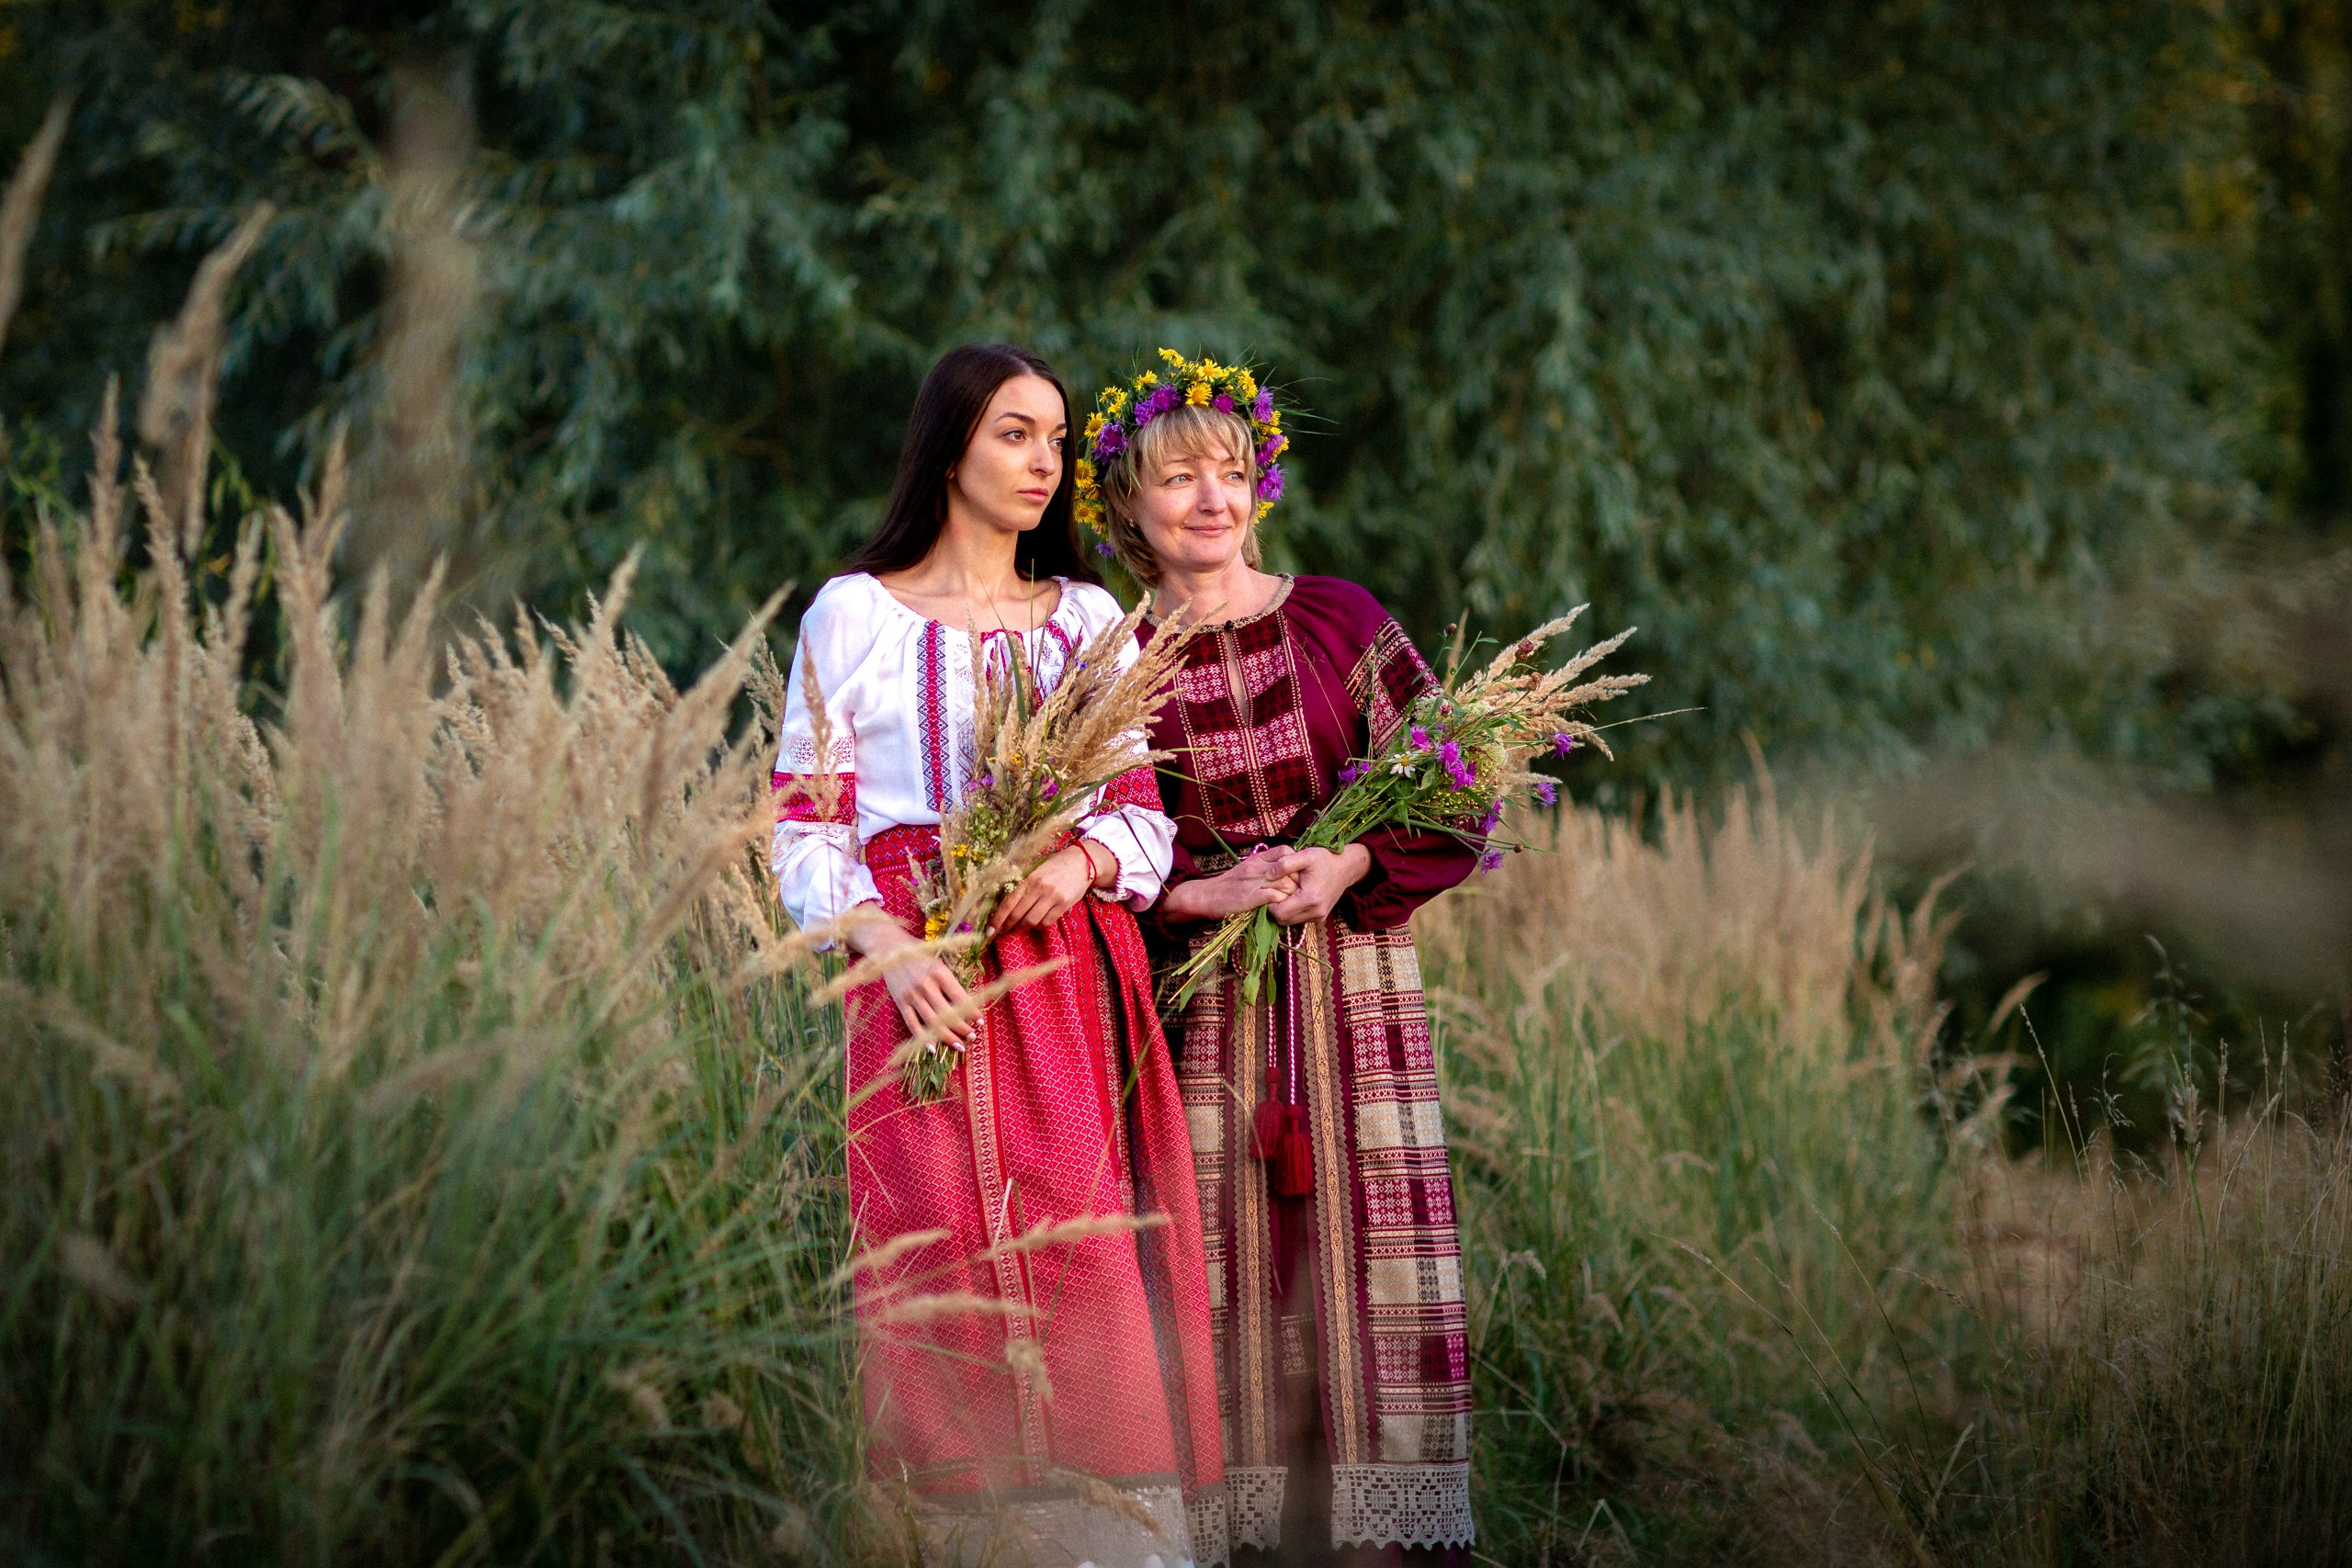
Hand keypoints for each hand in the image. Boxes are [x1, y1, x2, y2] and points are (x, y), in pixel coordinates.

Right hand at [849, 908, 975, 1043]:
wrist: (890, 948)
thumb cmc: (920, 954)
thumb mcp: (939, 960)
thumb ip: (951, 980)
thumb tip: (968, 1002)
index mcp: (940, 972)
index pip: (960, 998)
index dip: (972, 1012)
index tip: (980, 1022)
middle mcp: (926, 984)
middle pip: (948, 1013)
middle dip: (962, 1028)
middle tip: (972, 1037)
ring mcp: (912, 994)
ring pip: (932, 1022)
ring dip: (947, 1036)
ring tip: (960, 1046)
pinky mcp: (900, 1001)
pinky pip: (912, 1024)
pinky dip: (922, 1038)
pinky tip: (933, 1048)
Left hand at [989, 843, 1099, 932]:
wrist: (1082, 862)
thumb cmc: (1054, 865)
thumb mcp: (1035, 869)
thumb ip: (1022, 884)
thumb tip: (1003, 905)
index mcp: (1028, 878)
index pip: (1008, 903)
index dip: (997, 919)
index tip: (989, 930)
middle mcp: (1039, 887)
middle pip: (1017, 914)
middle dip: (1007, 926)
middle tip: (1003, 931)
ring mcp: (1053, 896)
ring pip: (1032, 921)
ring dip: (1023, 926)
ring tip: (1021, 925)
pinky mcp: (1064, 904)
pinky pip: (1047, 922)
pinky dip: (1039, 925)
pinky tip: (1037, 921)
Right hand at [1158, 845, 1299, 921]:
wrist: (1206, 896)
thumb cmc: (1227, 885)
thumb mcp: (1246, 869)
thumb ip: (1263, 867)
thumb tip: (1284, 872)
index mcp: (1257, 859)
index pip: (1285, 851)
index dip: (1295, 862)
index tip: (1296, 875)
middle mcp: (1258, 867)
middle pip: (1290, 869)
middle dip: (1298, 881)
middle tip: (1300, 892)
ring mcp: (1255, 882)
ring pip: (1286, 883)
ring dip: (1293, 894)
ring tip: (1293, 902)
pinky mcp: (1251, 898)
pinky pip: (1275, 897)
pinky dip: (1282, 903)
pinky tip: (1281, 908)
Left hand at [1267, 843, 1372, 925]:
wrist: (1346, 868)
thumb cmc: (1325, 860)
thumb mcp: (1305, 855)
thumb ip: (1285, 863)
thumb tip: (1267, 875)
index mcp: (1310, 898)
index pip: (1279, 913)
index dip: (1269, 903)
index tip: (1269, 890)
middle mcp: (1316, 912)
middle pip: (1283, 920)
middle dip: (1274, 908)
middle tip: (1274, 892)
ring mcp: (1319, 917)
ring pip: (1290, 922)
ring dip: (1283, 910)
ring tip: (1283, 893)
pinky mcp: (1320, 918)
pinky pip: (1299, 919)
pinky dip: (1292, 911)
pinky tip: (1293, 897)